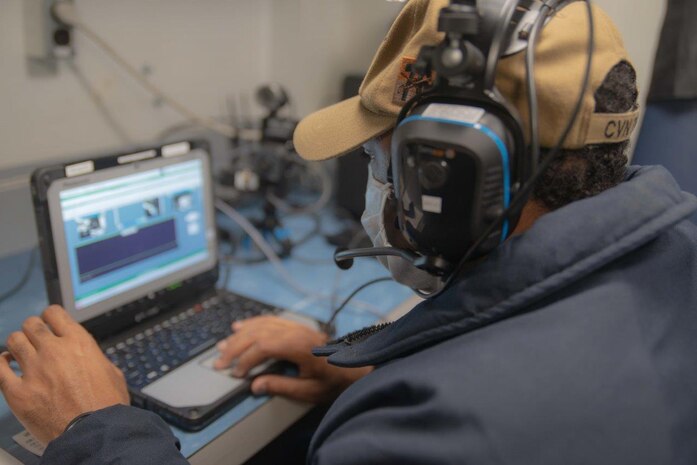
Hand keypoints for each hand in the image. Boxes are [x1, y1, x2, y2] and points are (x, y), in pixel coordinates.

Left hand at [0, 306, 129, 443]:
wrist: (94, 432)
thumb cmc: (107, 406)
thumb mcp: (112, 372)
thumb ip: (94, 359)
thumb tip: (90, 359)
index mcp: (78, 343)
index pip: (54, 313)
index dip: (50, 317)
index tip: (49, 324)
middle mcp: (54, 351)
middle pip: (30, 325)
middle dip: (32, 330)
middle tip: (34, 340)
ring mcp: (34, 370)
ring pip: (13, 341)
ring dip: (17, 345)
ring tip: (20, 354)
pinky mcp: (18, 392)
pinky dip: (0, 364)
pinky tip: (5, 366)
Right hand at [215, 316, 371, 402]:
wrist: (356, 366)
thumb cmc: (335, 380)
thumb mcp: (309, 390)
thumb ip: (280, 386)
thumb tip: (255, 385)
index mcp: (298, 346)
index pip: (262, 347)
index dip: (245, 360)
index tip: (236, 374)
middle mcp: (295, 331)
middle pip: (257, 333)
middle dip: (235, 347)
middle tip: (220, 361)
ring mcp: (296, 327)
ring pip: (261, 325)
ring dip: (240, 335)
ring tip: (224, 345)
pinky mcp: (297, 327)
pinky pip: (270, 320)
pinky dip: (253, 323)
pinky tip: (241, 327)